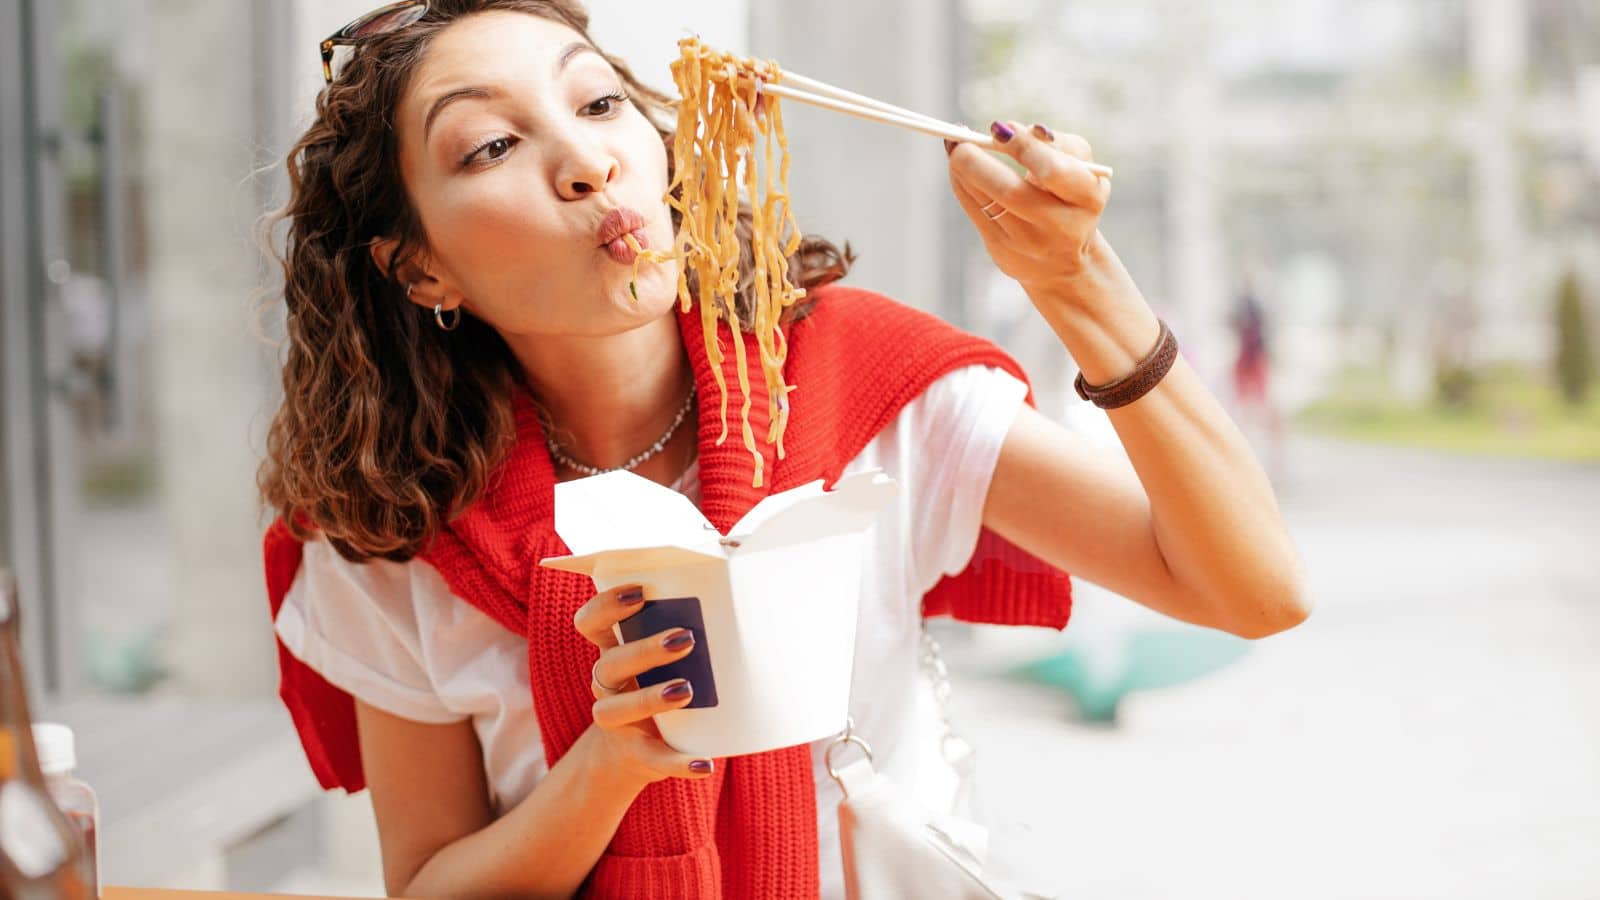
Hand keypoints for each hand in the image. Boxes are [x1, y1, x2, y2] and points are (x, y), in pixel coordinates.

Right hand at [573, 584, 713, 788]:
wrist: (635, 751)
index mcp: (612, 651)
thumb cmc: (660, 683)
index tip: (639, 592)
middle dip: (645, 649)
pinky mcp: (637, 754)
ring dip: (650, 698)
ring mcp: (617, 720)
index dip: (606, 605)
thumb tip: (736, 564)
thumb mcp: (663, 655)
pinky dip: (679, 764)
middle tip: (685, 638)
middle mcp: (606, 684)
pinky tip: (705, 764)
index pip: (591, 622)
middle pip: (609, 661)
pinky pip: (655, 759)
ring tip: (686, 689)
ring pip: (618, 708)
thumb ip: (682, 622)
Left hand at [946, 120, 1110, 291]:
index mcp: (1088, 198)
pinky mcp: (1003, 250)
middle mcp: (1061, 227)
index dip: (1023, 147)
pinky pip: (973, 210)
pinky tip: (958, 167)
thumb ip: (1056, 143)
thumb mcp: (1081, 166)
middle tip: (962, 138)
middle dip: (979, 161)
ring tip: (955, 147)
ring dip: (962, 169)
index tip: (999, 129)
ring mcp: (1029, 242)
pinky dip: (961, 182)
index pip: (1053, 171)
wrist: (1064, 257)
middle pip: (1011, 192)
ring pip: (985, 201)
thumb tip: (1007, 129)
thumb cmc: (1071, 196)